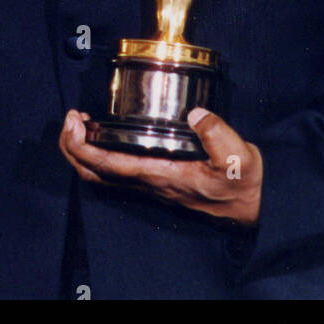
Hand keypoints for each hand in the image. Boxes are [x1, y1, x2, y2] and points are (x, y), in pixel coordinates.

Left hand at [59, 108, 262, 224]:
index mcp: (160, 176)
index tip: (74, 122)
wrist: (253, 210)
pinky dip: (100, 156)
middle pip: (93, 175)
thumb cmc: (243, 184)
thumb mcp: (238, 158)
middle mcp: (148, 184)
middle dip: (72, 148)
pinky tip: (105, 136)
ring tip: (81, 123)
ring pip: (101, 177)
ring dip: (82, 153)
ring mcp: (150, 186)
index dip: (82, 147)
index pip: (107, 166)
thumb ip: (218, 134)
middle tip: (70, 118)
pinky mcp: (156, 183)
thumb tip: (197, 113)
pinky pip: (115, 174)